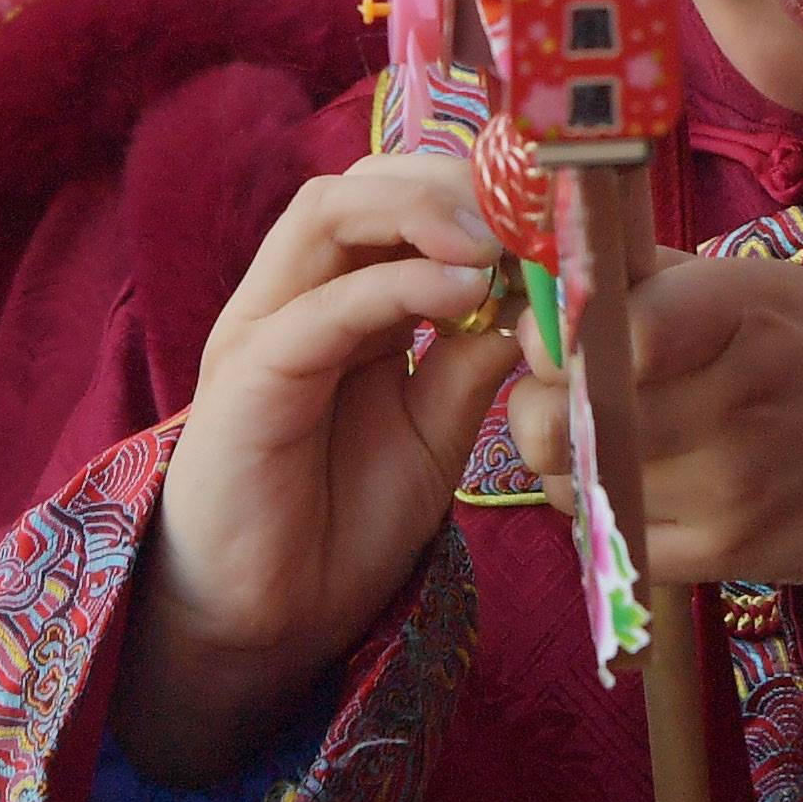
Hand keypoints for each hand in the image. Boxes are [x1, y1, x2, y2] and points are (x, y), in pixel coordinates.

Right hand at [124, 151, 517, 785]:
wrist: (266, 620)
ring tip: (499, 240)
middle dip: (454, 181)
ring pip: (328, 213)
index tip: (554, 209)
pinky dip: (396, 285)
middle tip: (533, 210)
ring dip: (422, 209)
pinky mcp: (247, 377)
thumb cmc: (339, 523)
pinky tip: (465, 292)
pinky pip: (320, 306)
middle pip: (364, 184)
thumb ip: (475, 361)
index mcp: (340, 299)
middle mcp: (296, 296)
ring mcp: (264, 328)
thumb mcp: (435, 431)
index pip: (399, 200)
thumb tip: (543, 297)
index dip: (476, 190)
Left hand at [508, 252, 802, 612]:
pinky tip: (637, 490)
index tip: (559, 339)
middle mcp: (729, 396)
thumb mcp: (765, 286)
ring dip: (567, 462)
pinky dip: (603, 515)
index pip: (597, 326)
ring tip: (607, 444)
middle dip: (539, 404)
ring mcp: (728, 483)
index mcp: (736, 309)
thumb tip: (558, 284)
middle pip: (556, 414)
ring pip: (571, 480)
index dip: (554, 336)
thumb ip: (660, 281)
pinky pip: (609, 539)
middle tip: (566, 398)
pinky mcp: (728, 553)